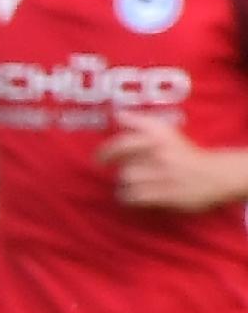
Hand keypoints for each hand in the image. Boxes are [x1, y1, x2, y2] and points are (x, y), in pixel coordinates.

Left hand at [100, 113, 247, 211]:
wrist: (214, 175)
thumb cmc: (183, 153)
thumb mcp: (165, 132)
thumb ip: (139, 122)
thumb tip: (116, 114)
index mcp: (160, 136)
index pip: (123, 143)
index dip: (106, 152)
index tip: (98, 159)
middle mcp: (161, 153)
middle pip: (124, 166)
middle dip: (120, 171)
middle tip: (119, 172)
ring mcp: (164, 174)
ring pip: (128, 181)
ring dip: (125, 184)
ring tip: (132, 184)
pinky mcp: (166, 194)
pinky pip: (135, 196)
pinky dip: (129, 197)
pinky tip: (133, 195)